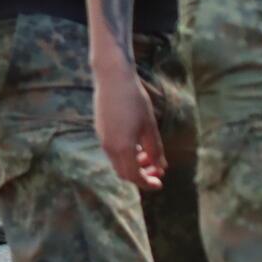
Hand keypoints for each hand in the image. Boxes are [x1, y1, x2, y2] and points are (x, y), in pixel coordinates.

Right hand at [92, 62, 165, 190]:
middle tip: (156, 171)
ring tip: (148, 155)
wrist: (112, 78)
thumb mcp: (150, 127)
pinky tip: (136, 144)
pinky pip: (113, 151)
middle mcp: (109, 147)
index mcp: (123, 148)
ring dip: (133, 164)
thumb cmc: (135, 100)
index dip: (148, 183)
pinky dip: (126, 155)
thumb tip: (161, 168)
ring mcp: (102, 138)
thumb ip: (155, 150)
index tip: (160, 183)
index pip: (135, 176)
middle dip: (141, 175)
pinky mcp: (100, 130)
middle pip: (124, 173)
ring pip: (118, 162)